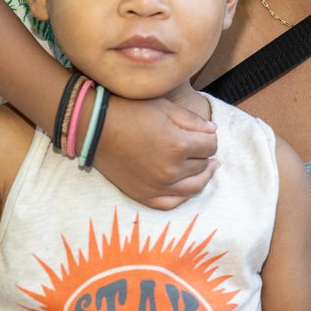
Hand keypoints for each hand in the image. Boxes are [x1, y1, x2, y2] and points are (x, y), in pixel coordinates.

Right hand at [95, 96, 218, 208]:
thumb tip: (213, 131)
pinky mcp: (144, 196)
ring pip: (194, 187)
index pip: (210, 146)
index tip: (206, 134)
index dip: (211, 138)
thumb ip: (193, 120)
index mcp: (179, 145)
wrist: (96, 128)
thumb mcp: (165, 107)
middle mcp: (171, 170)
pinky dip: (184, 195)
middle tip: (202, 147)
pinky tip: (188, 186)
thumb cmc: (131, 112)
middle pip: (203, 165)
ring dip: (203, 176)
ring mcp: (158, 186)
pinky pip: (172, 203)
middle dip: (205, 154)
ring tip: (207, 167)